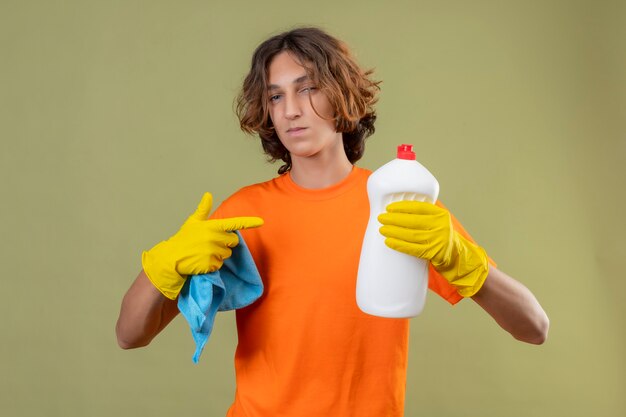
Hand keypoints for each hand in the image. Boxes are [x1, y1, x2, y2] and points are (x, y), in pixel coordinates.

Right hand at [142, 192, 263, 299]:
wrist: (171, 258)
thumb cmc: (183, 239)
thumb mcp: (193, 222)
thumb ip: (203, 209)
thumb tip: (208, 195)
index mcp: (212, 226)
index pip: (234, 224)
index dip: (249, 222)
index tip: (261, 221)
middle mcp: (215, 238)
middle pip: (232, 241)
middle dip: (224, 243)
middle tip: (209, 244)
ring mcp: (213, 252)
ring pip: (227, 254)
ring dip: (219, 254)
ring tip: (204, 253)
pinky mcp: (212, 264)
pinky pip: (220, 264)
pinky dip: (213, 264)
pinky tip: (203, 261)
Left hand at [377, 201, 487, 296]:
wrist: (457, 256)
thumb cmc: (441, 237)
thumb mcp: (437, 222)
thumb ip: (423, 216)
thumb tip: (396, 211)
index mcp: (441, 214)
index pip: (419, 207)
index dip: (402, 207)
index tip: (389, 208)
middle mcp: (441, 226)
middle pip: (413, 221)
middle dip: (394, 219)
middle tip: (381, 218)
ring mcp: (438, 240)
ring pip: (411, 235)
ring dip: (394, 232)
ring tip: (382, 229)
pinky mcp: (434, 253)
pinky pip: (412, 248)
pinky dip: (399, 245)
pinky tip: (389, 241)